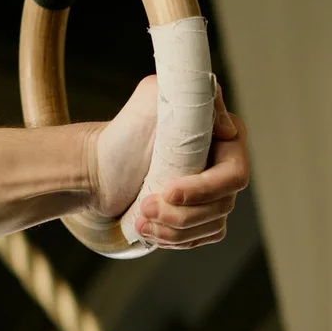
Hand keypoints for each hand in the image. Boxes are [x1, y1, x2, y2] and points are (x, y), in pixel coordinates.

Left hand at [88, 75, 249, 249]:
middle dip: (181, 213)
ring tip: (141, 220)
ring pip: (211, 225)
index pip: (233, 175)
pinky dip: (174, 239)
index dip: (203, 189)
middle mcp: (223, 166)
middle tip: (144, 208)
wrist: (98, 166)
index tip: (167, 190)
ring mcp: (213, 194)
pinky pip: (200, 237)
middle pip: (222, 206)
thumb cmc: (123, 132)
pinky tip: (148, 230)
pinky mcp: (197, 216)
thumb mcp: (152, 97)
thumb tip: (225, 122)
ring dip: (174, 229)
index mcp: (222, 138)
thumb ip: (189, 91)